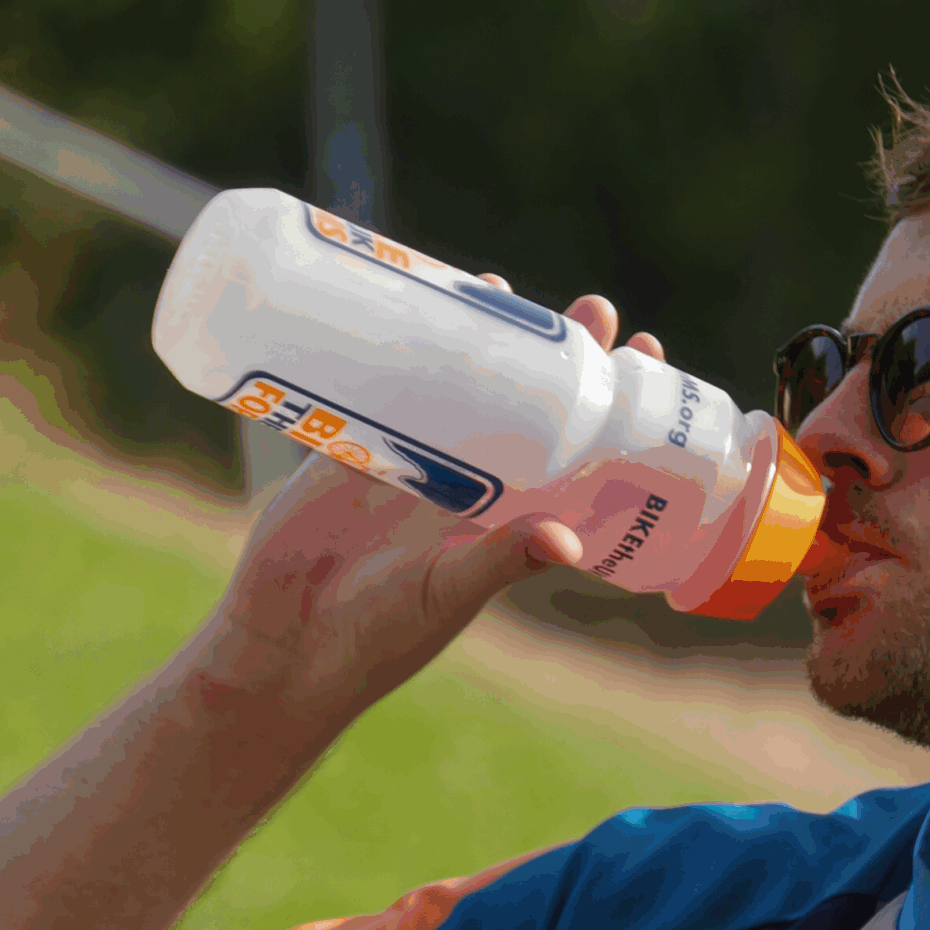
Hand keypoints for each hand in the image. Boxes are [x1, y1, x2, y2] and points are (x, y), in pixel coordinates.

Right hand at [197, 286, 667, 739]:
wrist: (285, 640)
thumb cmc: (379, 634)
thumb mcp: (446, 595)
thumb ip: (499, 564)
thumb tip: (569, 541)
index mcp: (509, 518)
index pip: (581, 452)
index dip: (612, 409)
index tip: (645, 357)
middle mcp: (470, 484)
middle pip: (529, 403)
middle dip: (560, 355)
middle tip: (594, 308)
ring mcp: (411, 460)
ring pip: (460, 384)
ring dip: (484, 337)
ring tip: (505, 288)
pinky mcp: (351, 445)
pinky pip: (382, 382)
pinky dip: (399, 344)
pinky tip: (416, 297)